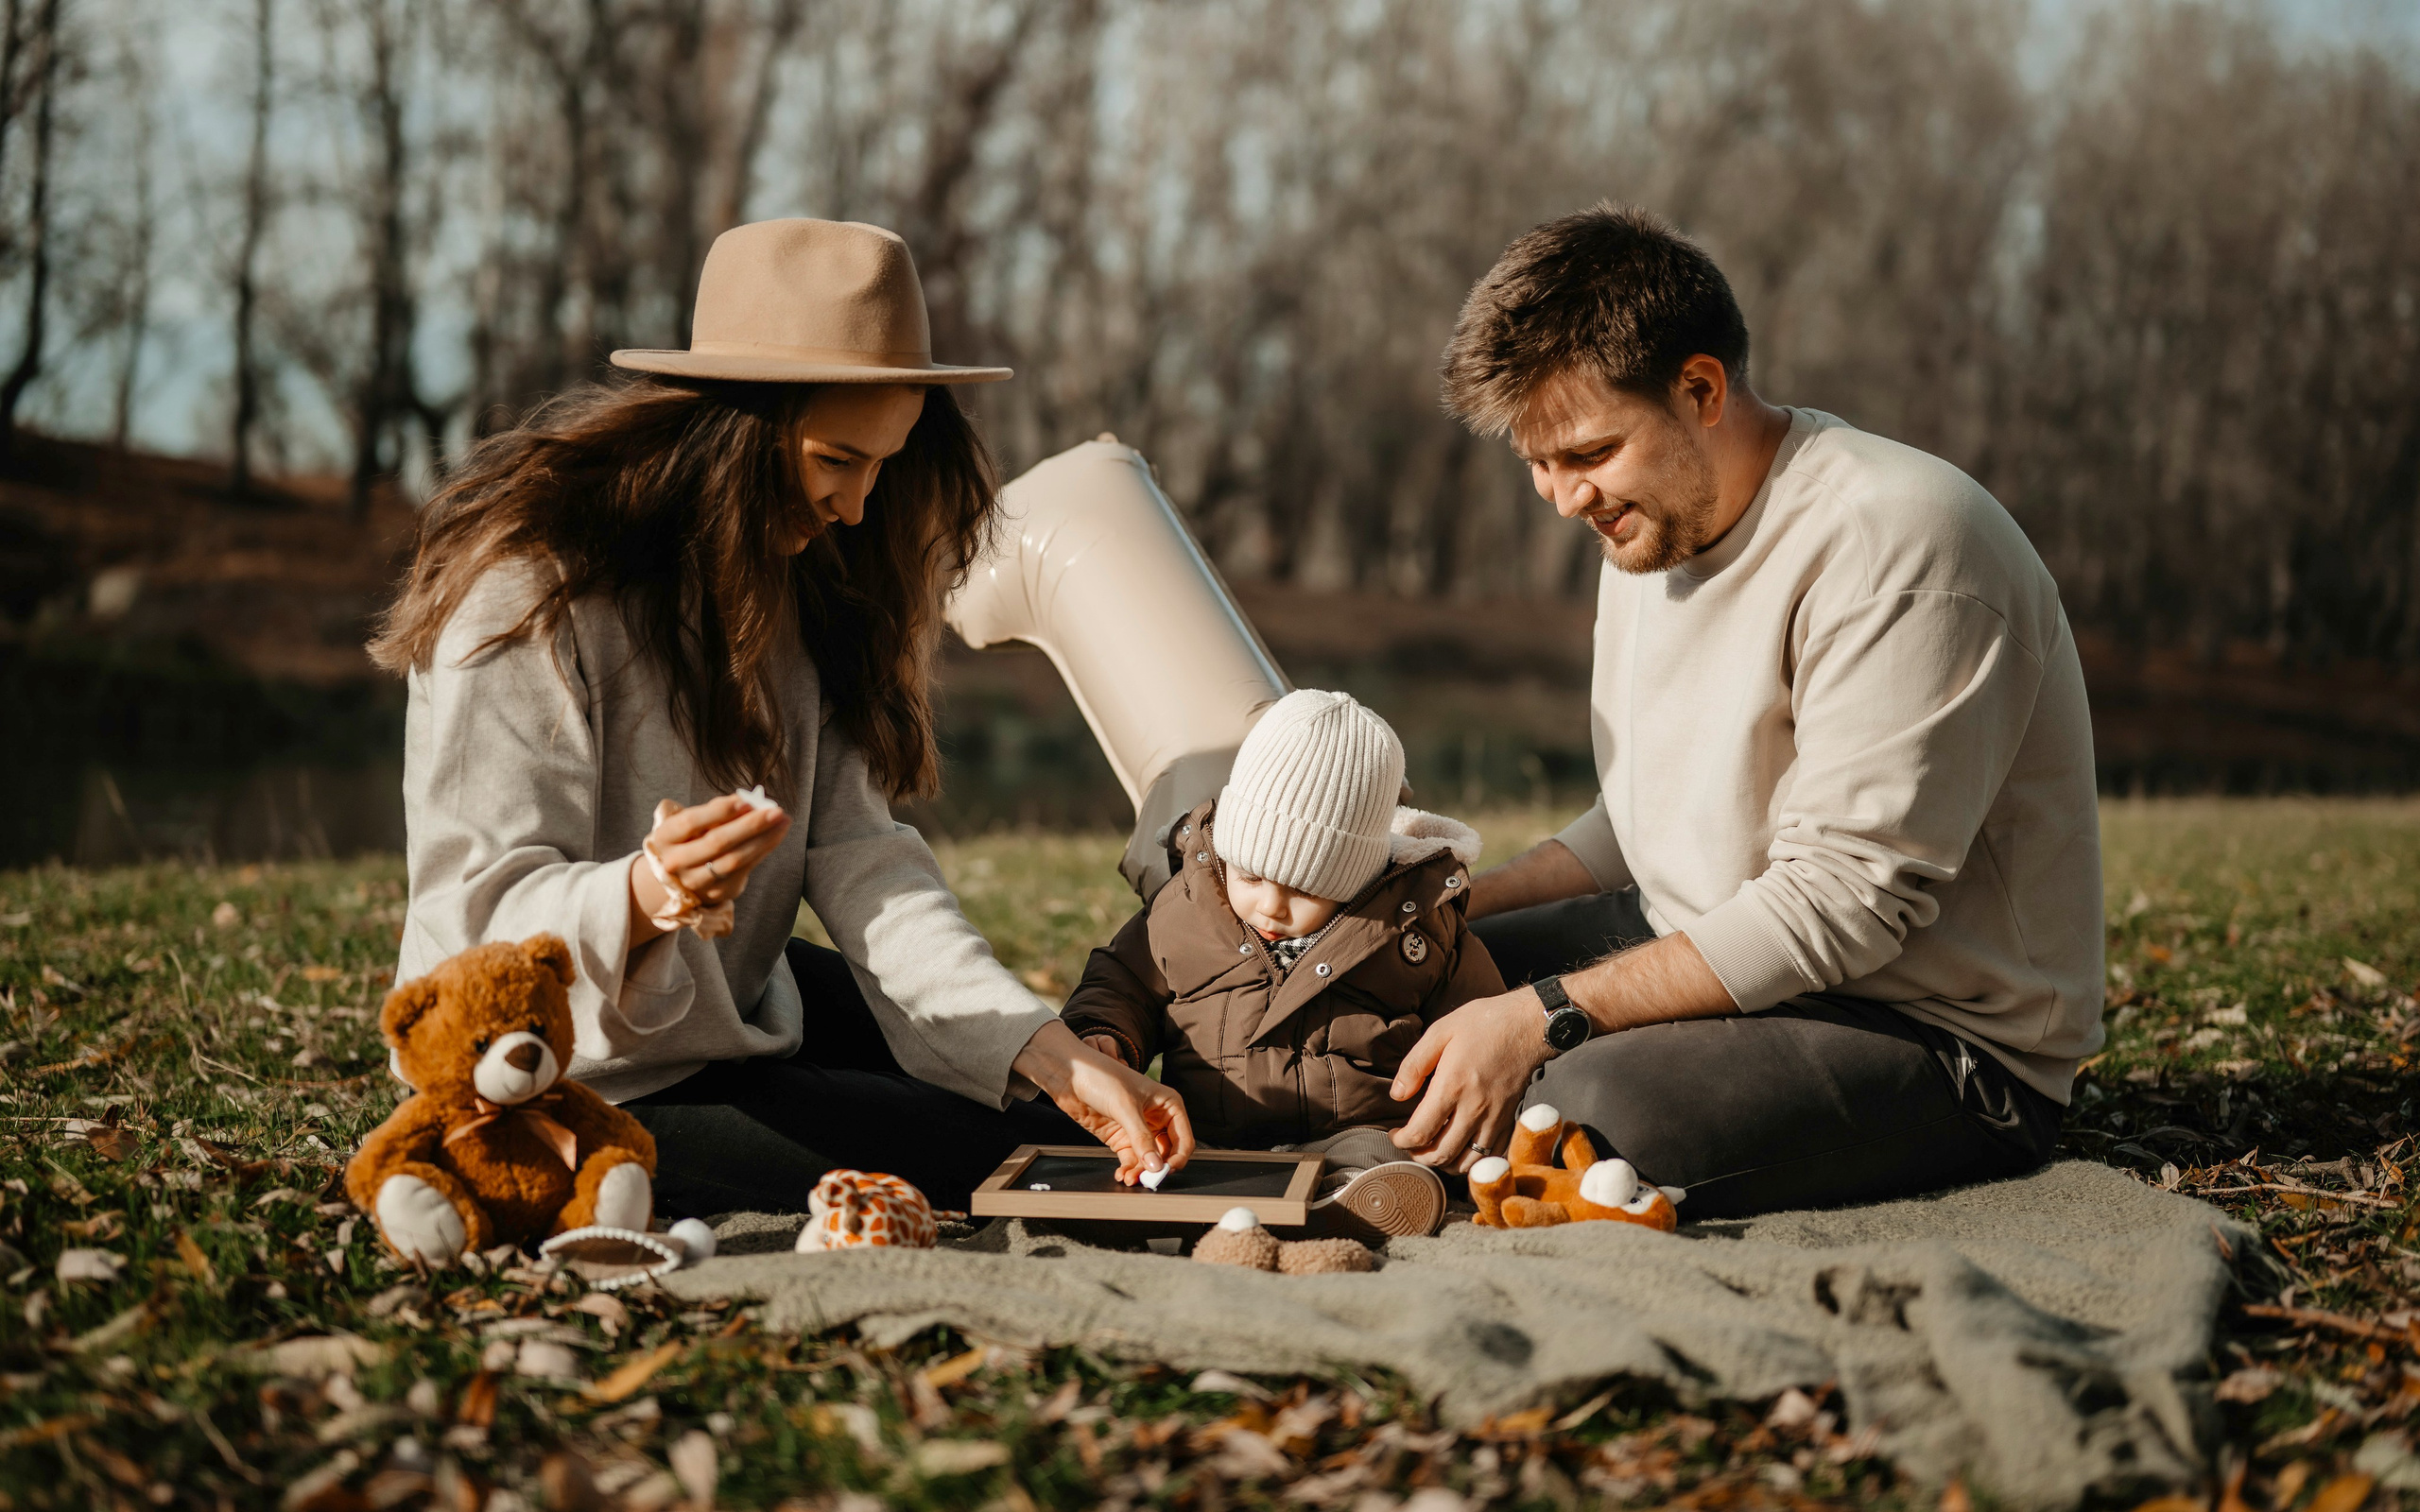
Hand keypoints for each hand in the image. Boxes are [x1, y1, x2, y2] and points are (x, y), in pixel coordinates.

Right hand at [627, 794, 790, 939]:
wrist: (679, 876)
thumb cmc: (689, 838)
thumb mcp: (692, 822)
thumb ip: (716, 811)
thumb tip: (750, 802)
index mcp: (665, 838)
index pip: (691, 822)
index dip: (719, 811)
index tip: (746, 801)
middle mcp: (675, 863)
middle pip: (717, 843)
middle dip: (750, 825)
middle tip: (776, 811)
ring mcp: (696, 881)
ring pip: (734, 860)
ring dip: (764, 839)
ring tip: (783, 821)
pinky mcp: (717, 892)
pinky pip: (745, 869)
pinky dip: (764, 850)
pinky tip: (776, 835)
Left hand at [1014, 1021, 1193, 1183]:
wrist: (1070, 1074)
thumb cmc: (1101, 1076)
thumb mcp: (1125, 1106)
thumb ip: (1142, 1138)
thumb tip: (1156, 1166)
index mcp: (1168, 1104)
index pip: (1183, 1139)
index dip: (1177, 1158)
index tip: (1165, 1171)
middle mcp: (1157, 1118)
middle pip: (1167, 1153)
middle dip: (1157, 1167)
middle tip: (1146, 1180)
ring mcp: (1139, 1129)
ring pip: (1148, 1159)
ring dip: (1140, 1171)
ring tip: (1129, 1178)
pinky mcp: (1121, 1137)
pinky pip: (1131, 1159)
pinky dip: (1128, 1169)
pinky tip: (1122, 1174)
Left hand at [1387, 988, 1552, 1170]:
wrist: (1528, 1025)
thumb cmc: (1484, 1023)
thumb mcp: (1440, 1031)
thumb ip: (1414, 1065)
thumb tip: (1397, 1095)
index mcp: (1452, 1086)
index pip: (1420, 1133)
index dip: (1402, 1141)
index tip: (1396, 1134)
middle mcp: (1474, 1108)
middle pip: (1441, 1155)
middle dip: (1419, 1156)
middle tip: (1411, 1144)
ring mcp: (1495, 1118)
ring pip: (1467, 1162)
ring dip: (1445, 1163)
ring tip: (1433, 1148)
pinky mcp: (1510, 1120)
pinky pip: (1491, 1155)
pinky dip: (1473, 1161)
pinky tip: (1462, 1148)